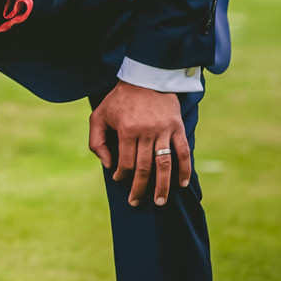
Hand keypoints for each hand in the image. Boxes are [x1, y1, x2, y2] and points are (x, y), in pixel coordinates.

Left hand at [88, 80, 191, 206]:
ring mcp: (164, 130)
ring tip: (160, 202)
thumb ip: (96, 140)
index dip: (122, 175)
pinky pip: (183, 152)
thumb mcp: (99, 115)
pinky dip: (184, 169)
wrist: (145, 78)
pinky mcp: (177, 127)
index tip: (119, 181)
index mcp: (127, 130)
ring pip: (164, 164)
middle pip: (144, 167)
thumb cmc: (119, 99)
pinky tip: (181, 184)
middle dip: (140, 188)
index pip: (125, 162)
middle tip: (136, 202)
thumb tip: (108, 164)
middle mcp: (146, 132)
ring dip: (162, 186)